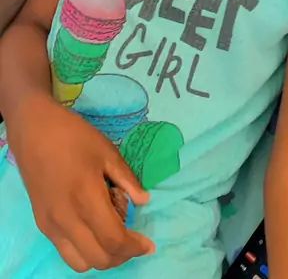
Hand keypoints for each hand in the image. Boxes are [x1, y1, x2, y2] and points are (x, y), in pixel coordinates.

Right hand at [6, 94, 154, 272]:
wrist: (34, 130)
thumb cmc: (73, 136)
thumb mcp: (107, 151)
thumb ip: (127, 179)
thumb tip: (144, 200)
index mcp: (86, 198)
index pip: (114, 239)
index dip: (134, 247)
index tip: (148, 245)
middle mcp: (67, 218)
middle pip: (99, 258)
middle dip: (122, 256)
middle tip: (134, 242)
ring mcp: (51, 224)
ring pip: (80, 263)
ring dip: (102, 258)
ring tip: (114, 239)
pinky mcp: (42, 224)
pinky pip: (65, 252)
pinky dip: (84, 253)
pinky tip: (93, 233)